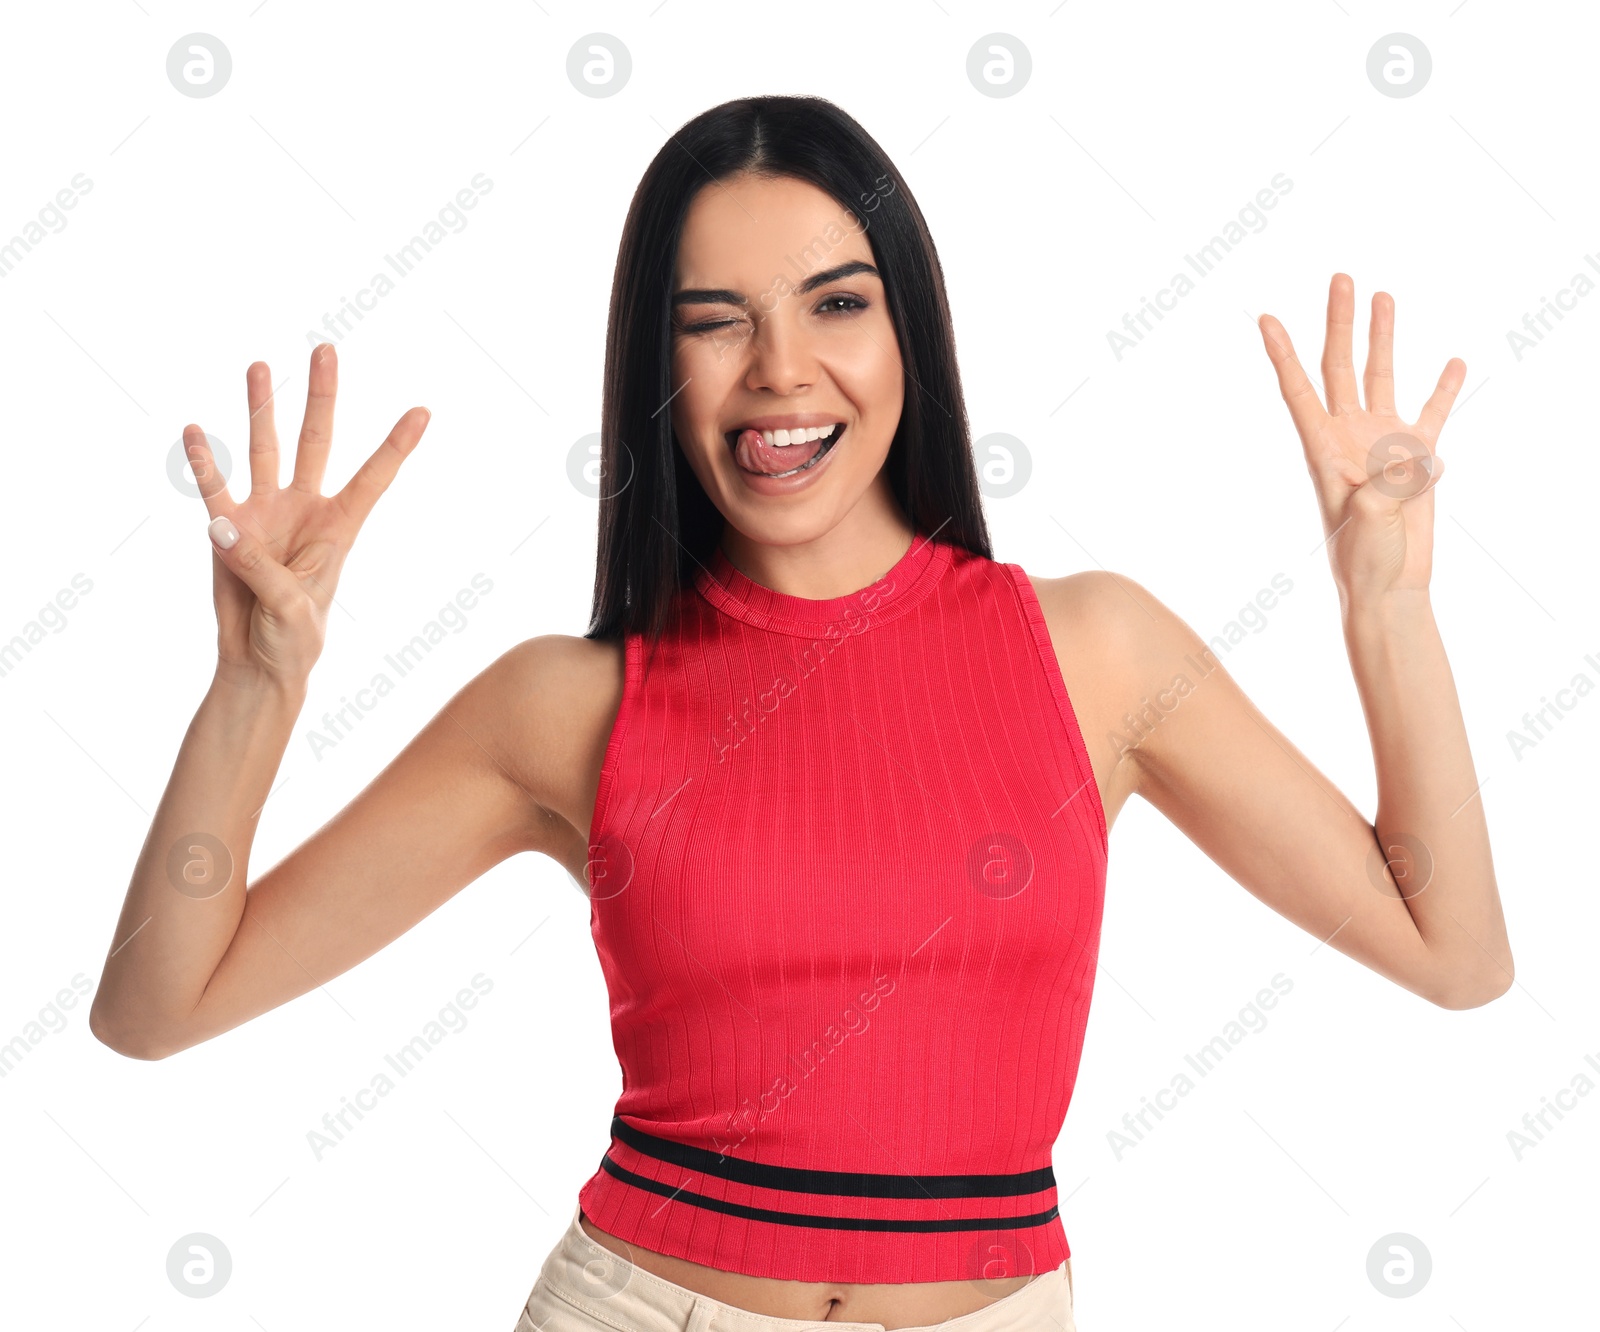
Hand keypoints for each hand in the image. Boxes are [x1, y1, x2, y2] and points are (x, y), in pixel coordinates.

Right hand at [187, 343, 429, 689]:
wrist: (258, 662)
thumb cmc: (294, 640)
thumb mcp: (292, 609)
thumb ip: (260, 569)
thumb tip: (222, 527)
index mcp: (339, 528)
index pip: (373, 478)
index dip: (397, 446)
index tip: (423, 411)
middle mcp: (304, 510)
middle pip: (315, 442)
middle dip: (321, 398)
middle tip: (326, 350)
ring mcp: (265, 514)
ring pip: (264, 450)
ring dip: (260, 409)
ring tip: (260, 367)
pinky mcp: (228, 528)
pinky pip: (214, 488)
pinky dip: (204, 462)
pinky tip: (196, 431)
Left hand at [1257, 273, 1463, 604]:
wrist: (1388, 586)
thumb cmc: (1363, 559)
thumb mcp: (1367, 520)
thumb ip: (1386, 484)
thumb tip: (1415, 456)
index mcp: (1323, 449)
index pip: (1298, 390)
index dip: (1282, 354)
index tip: (1265, 317)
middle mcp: (1349, 436)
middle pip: (1340, 367)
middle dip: (1339, 322)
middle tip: (1340, 277)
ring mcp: (1383, 443)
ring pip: (1382, 377)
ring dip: (1383, 337)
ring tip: (1383, 296)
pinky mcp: (1416, 458)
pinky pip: (1432, 414)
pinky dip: (1443, 388)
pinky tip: (1452, 361)